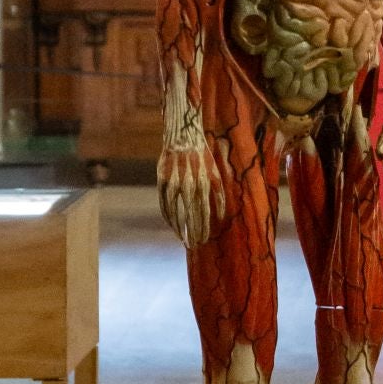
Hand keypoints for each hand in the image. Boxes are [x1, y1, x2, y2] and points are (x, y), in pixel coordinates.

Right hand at [157, 124, 225, 247]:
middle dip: (192, 232)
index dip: (203, 228)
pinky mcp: (161, 181)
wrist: (183, 138)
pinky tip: (172, 226)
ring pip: (175, 212)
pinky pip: (164, 205)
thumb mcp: (216, 174)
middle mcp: (188, 184)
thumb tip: (220, 217)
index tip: (204, 240)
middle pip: (189, 216)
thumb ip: (219, 196)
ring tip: (182, 239)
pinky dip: (168, 218)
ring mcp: (173, 183)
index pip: (203, 213)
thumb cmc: (204, 159)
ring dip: (178, 229)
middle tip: (193, 245)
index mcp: (203, 183)